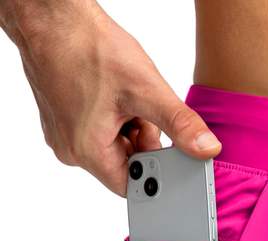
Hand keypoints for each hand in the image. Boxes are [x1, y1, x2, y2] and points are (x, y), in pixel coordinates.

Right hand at [8, 0, 220, 194]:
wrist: (51, 14)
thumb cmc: (86, 46)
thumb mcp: (146, 90)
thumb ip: (180, 125)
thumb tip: (206, 149)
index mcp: (87, 152)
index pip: (133, 185)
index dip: (155, 170)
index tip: (168, 152)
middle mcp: (71, 149)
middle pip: (125, 163)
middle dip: (142, 140)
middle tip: (142, 110)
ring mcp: (64, 133)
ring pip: (114, 144)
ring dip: (129, 124)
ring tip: (124, 95)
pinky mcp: (63, 117)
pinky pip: (99, 128)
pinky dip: (114, 114)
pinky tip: (112, 91)